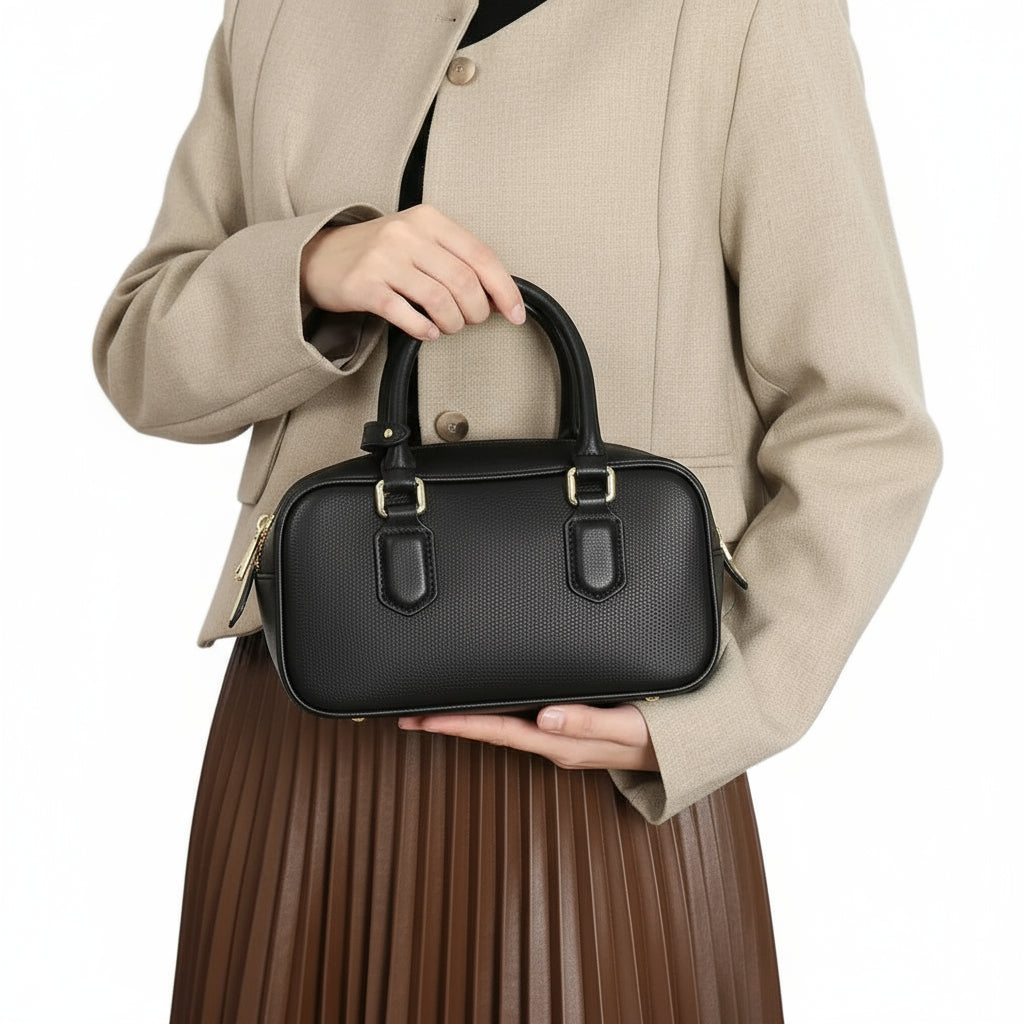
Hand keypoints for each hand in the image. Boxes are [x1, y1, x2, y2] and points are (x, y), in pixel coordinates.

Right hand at [299, 202, 525, 341]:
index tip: (517, 314)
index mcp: (429, 219)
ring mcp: (384, 259)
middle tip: (471, 321)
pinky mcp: (364, 286)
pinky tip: (428, 331)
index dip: (505, 290)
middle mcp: (407, 234)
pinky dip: (425, 329)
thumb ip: (457, 260)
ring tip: (448, 327)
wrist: (321, 256)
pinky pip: (406, 314)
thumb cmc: (381, 253)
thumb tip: (499, 294)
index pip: (481, 256)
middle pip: (464, 282)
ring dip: (453, 324)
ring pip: (439, 300)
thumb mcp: (420, 241)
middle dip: (477, 312)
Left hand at [397, 704, 659, 772]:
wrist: (685, 747)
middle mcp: (552, 743)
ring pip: (502, 728)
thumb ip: (587, 721)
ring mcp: (558, 739)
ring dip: (466, 720)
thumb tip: (543, 717)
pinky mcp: (567, 730)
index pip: (497, 732)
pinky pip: (520, 723)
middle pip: (489, 732)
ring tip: (431, 711)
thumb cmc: (659, 734)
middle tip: (406, 714)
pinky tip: (483, 705)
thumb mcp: (627, 726)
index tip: (421, 719)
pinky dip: (494, 715)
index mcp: (560, 743)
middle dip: (448, 724)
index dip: (457, 725)